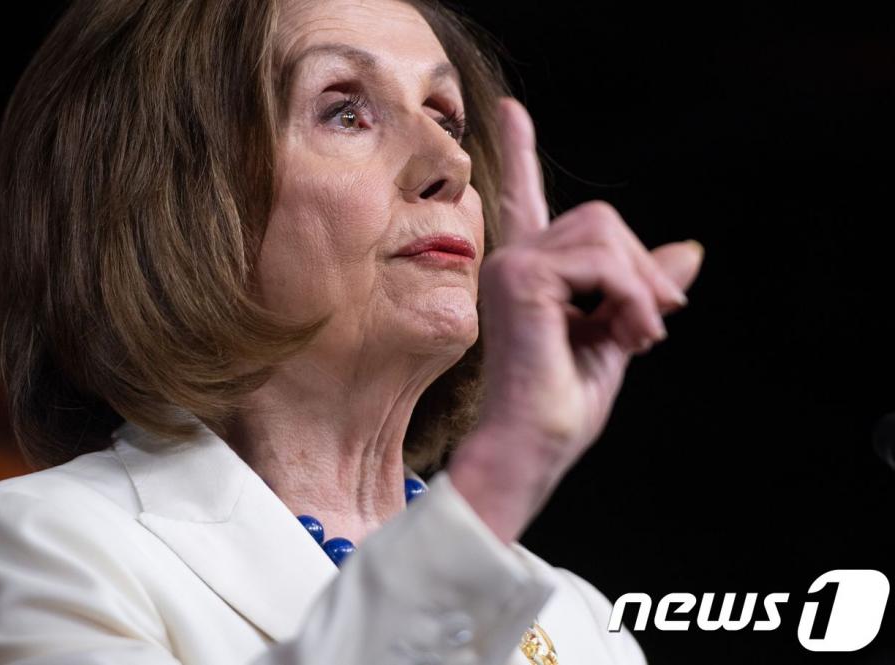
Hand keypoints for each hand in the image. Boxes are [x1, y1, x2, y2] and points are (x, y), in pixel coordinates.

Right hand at [448, 98, 703, 542]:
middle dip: (643, 267)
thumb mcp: (619, 336)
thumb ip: (643, 291)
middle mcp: (514, 260)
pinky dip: (633, 296)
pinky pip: (603, 260)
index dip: (520, 152)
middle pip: (601, 217)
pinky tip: (630, 335)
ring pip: (604, 230)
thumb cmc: (562, 405)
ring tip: (641, 335)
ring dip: (641, 286)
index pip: (526, 199)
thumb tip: (691, 250)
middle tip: (658, 321)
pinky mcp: (521, 276)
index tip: (513, 111)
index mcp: (531, 274)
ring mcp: (512, 264)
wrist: (531, 447)